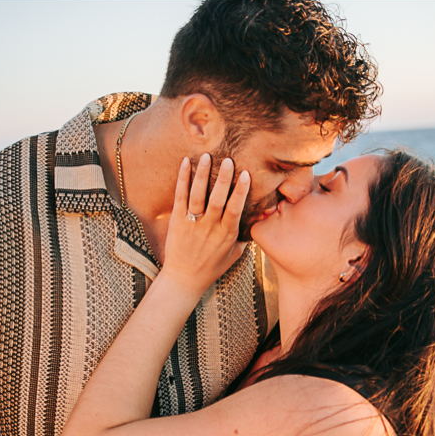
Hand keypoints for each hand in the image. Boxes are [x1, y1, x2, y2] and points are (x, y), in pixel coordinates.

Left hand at [161, 154, 250, 296]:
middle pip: (217, 200)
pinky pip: (180, 196)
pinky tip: (185, 162)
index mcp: (226, 235)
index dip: (240, 191)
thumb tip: (258, 221)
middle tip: (229, 160)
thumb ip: (244, 238)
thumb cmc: (210, 269)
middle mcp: (209, 228)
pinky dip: (182, 179)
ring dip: (203, 175)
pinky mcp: (177, 221)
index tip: (245, 174)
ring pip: (198, 195)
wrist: (184, 280)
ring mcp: (192, 224)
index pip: (235, 209)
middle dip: (224, 179)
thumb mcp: (233, 256)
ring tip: (207, 156)